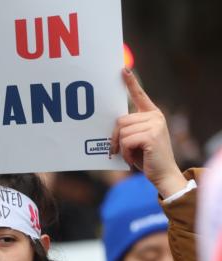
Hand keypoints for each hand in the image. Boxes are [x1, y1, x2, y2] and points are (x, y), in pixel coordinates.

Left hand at [110, 69, 186, 197]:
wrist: (163, 174)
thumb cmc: (147, 158)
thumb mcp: (137, 139)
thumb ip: (129, 128)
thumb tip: (113, 123)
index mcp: (152, 114)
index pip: (140, 95)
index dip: (131, 83)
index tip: (123, 70)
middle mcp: (155, 116)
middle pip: (120, 120)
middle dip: (115, 137)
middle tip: (118, 150)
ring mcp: (154, 125)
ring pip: (121, 131)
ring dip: (121, 147)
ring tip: (130, 155)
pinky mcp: (151, 135)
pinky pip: (125, 140)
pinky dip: (125, 152)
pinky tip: (133, 159)